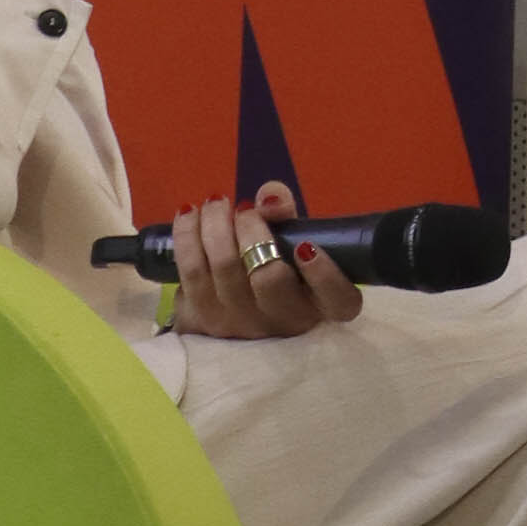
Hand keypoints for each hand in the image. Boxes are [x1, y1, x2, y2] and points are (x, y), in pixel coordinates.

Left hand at [168, 185, 364, 343]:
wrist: (222, 309)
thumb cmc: (267, 267)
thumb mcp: (286, 241)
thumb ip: (286, 215)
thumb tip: (268, 200)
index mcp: (317, 303)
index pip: (338, 302)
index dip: (326, 275)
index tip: (305, 246)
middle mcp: (283, 321)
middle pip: (269, 278)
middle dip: (252, 230)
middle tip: (244, 209)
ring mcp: (241, 325)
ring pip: (224, 268)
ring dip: (215, 223)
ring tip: (217, 203)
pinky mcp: (202, 321)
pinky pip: (191, 271)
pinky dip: (188, 233)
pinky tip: (191, 214)